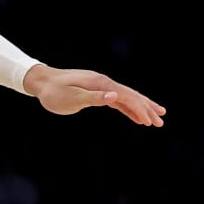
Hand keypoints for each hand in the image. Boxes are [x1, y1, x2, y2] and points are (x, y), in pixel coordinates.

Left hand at [24, 64, 164, 125]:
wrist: (41, 81)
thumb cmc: (53, 92)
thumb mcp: (71, 98)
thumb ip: (93, 98)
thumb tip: (115, 96)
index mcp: (101, 84)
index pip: (126, 97)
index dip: (140, 109)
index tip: (150, 121)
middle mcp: (104, 83)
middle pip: (131, 96)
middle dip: (147, 108)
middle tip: (162, 122)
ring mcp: (101, 86)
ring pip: (127, 97)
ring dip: (141, 108)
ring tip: (157, 117)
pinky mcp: (96, 90)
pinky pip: (117, 100)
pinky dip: (128, 107)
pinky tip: (135, 115)